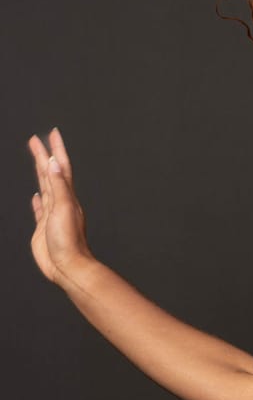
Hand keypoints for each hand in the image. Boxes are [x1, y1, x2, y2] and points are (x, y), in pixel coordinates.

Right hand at [29, 128, 93, 284]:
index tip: (52, 133)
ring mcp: (52, 215)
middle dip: (43, 156)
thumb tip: (53, 163)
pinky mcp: (44, 227)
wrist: (68, 266)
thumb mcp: (62, 208)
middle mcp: (60, 202)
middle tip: (36, 140)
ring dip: (40, 173)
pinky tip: (35, 196)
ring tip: (36, 161)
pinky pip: (39, 209)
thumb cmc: (68, 240)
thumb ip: (58, 185)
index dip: (55, 149)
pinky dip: (37, 200)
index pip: (59, 167)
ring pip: (45, 188)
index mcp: (66, 196)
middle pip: (49, 173)